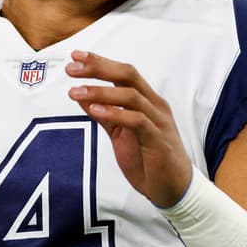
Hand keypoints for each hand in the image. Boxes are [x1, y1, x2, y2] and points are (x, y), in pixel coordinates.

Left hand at [66, 50, 191, 206]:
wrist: (174, 190)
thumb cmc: (149, 160)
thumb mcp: (120, 134)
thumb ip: (105, 115)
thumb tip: (82, 96)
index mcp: (147, 101)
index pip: (124, 73)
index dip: (100, 62)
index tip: (75, 56)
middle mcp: (155, 106)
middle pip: (128, 75)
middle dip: (99, 67)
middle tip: (72, 67)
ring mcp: (159, 122)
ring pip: (131, 96)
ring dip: (100, 92)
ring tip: (75, 92)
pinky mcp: (159, 141)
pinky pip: (137, 121)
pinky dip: (115, 114)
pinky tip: (95, 111)